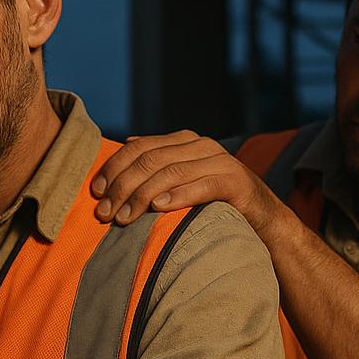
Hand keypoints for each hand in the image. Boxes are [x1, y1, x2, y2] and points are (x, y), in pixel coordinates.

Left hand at [90, 131, 280, 232]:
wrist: (261, 217)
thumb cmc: (213, 201)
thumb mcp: (182, 179)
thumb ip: (158, 163)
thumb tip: (125, 144)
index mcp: (183, 140)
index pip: (139, 147)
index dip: (114, 168)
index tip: (96, 193)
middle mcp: (200, 145)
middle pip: (150, 160)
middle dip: (122, 186)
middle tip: (104, 213)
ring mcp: (219, 161)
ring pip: (170, 172)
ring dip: (141, 196)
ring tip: (123, 217)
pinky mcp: (235, 181)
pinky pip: (201, 185)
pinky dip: (177, 196)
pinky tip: (158, 208)